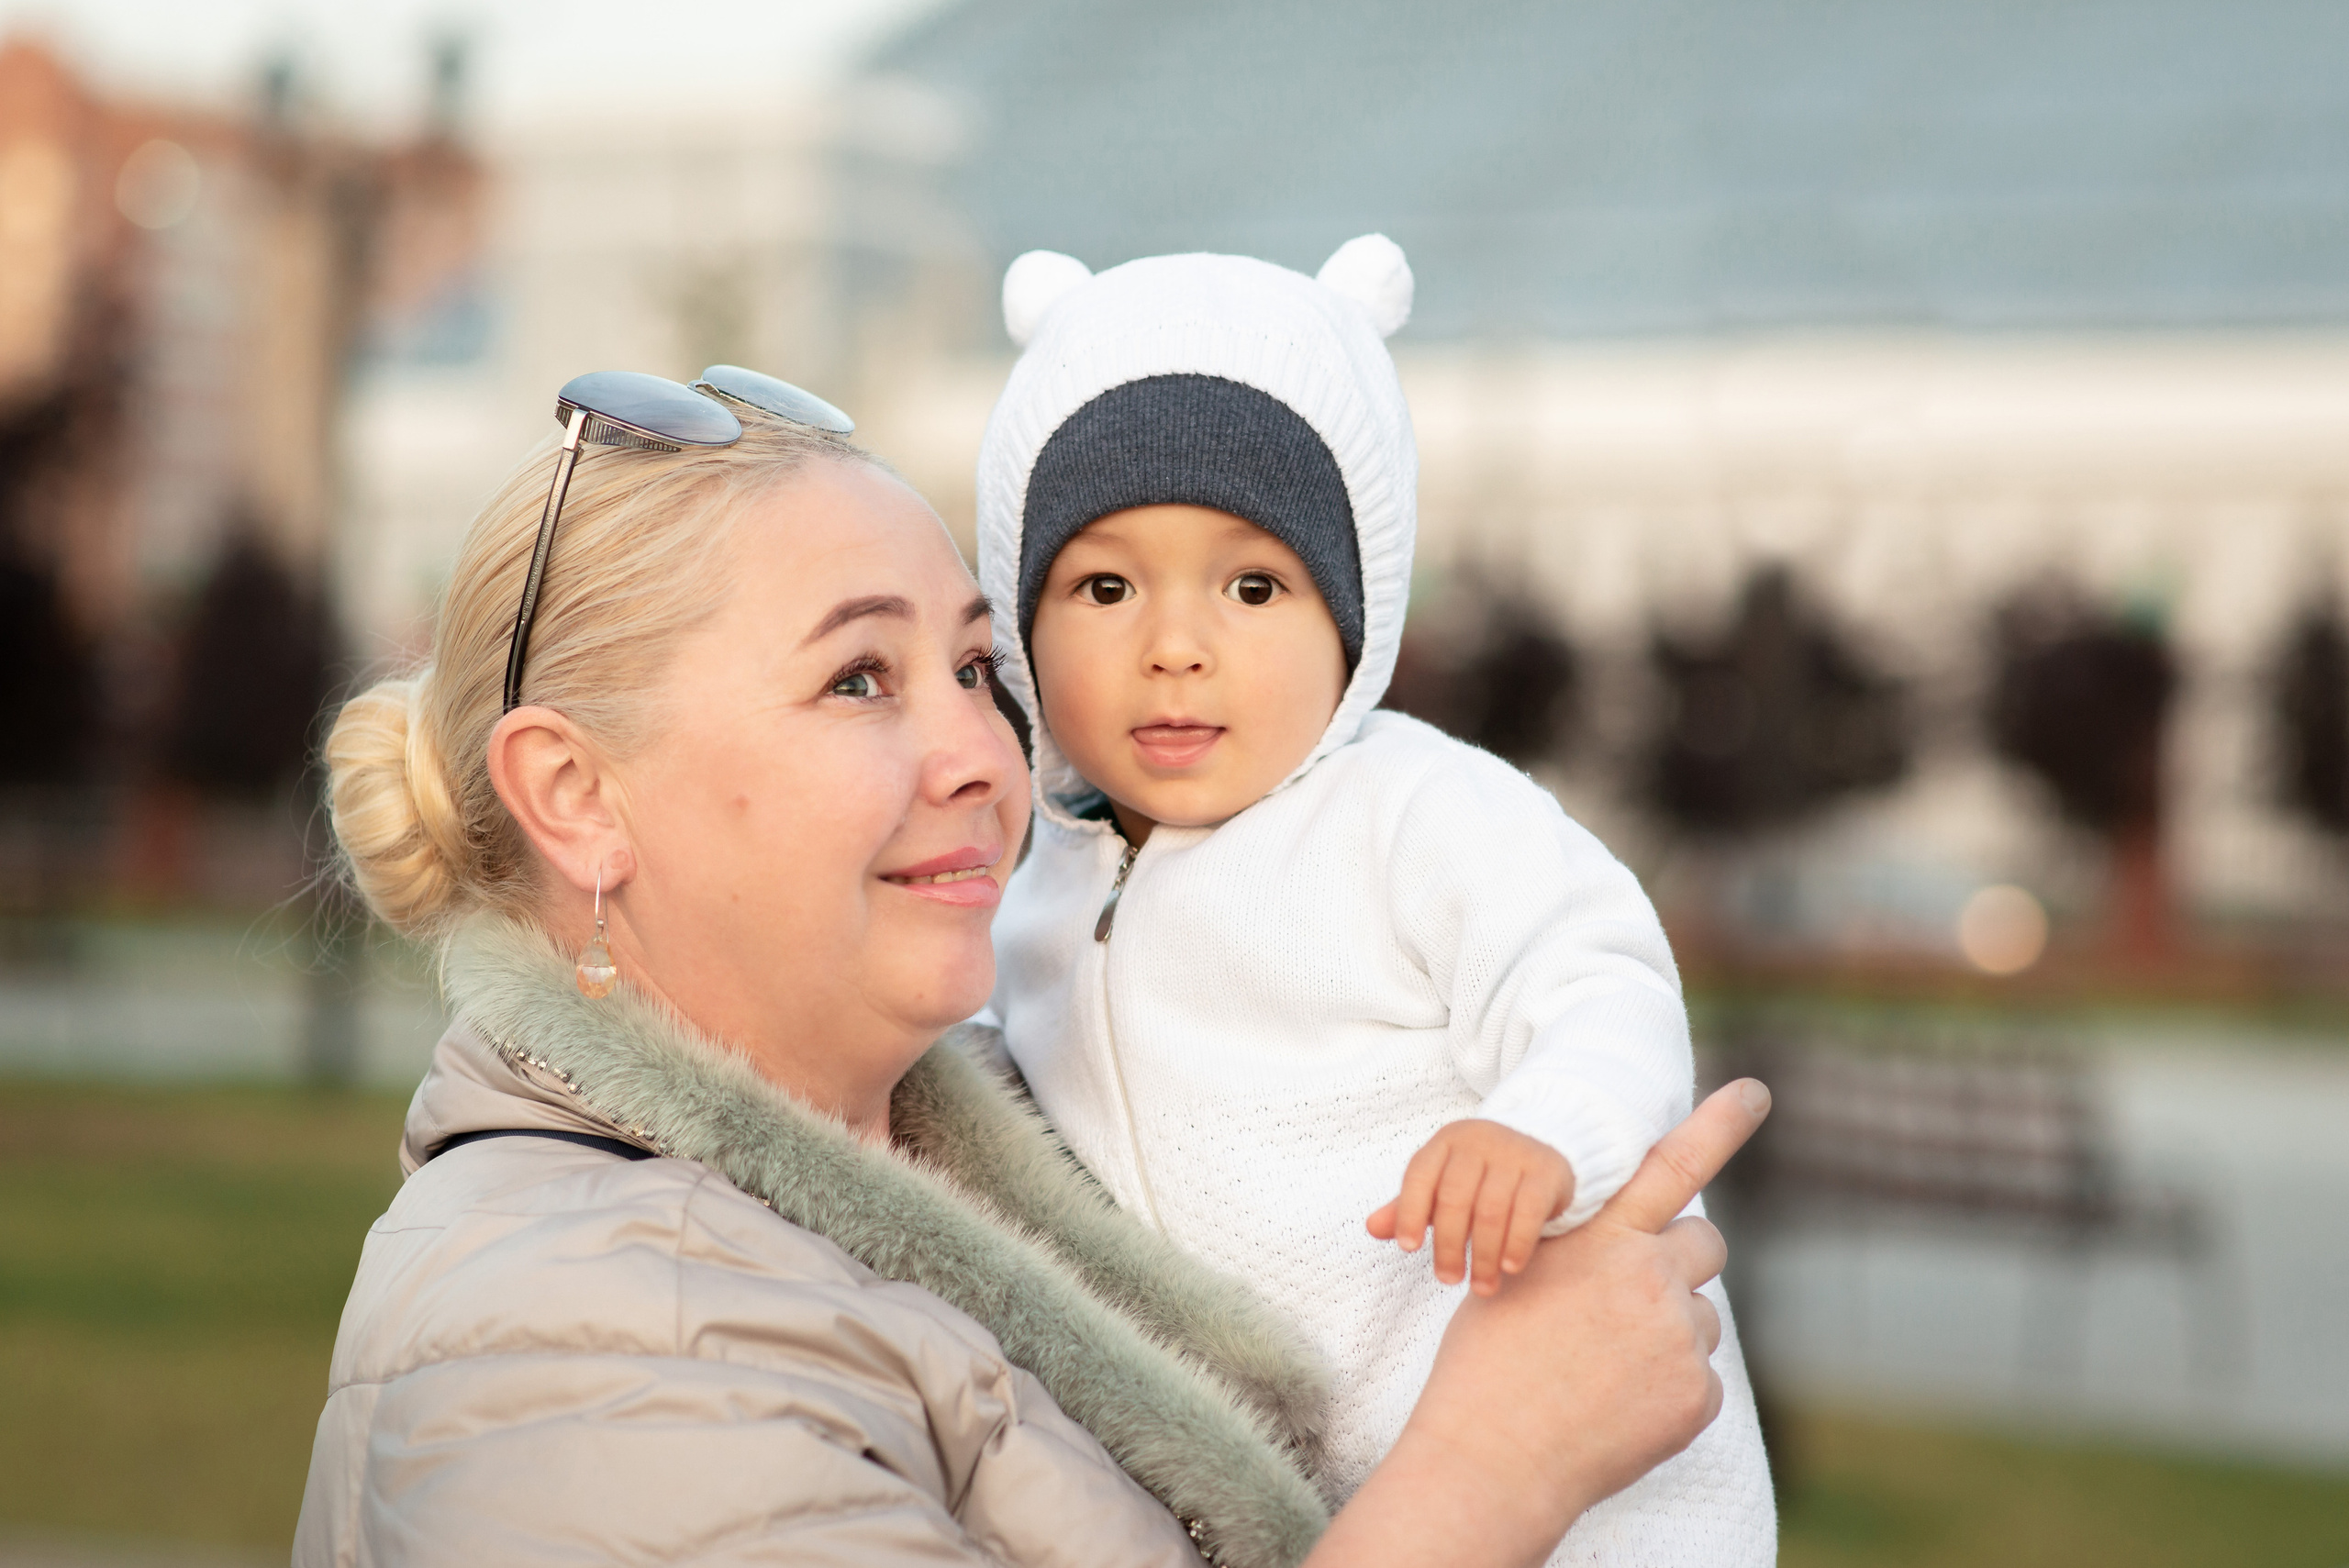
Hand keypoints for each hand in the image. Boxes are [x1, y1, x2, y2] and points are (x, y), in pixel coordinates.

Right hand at [1307, 1080, 1770, 1567]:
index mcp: (1602, 1239)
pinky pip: (1700, 1379)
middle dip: (1681, 1264)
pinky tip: (1620, 1410)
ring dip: (1668, 1335)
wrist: (1493, 1458)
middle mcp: (1650, 1278)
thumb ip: (1585, 1252)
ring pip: (1701, 1317)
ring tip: (1607, 1372)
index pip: (1672, 1166)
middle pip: (1703, 1244)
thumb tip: (1630, 1249)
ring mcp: (1678, 1338)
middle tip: (1636, 1303)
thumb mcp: (1520, 1277)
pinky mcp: (1697, 1396)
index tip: (1755, 1091)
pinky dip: (1670, 1392)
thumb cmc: (1489, 1365)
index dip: (1719, 1124)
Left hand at [1366, 1119, 1573, 1295]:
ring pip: (1491, 1210)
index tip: (1408, 1248)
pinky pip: (1528, 1212)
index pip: (1419, 1175)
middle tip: (1448, 1279)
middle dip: (1448, 1245)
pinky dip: (1517, 1243)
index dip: (1409, 1212)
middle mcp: (1479, 1142)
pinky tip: (1509, 1268)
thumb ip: (1408, 1206)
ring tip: (1481, 1287)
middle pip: (1455, 1198)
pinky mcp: (1546, 1171)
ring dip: (1483, 1255)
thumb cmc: (1480, 1176)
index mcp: (1446, 1142)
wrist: (1540, 1148)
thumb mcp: (1441, 1185)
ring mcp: (1515, 1153)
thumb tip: (1372, 1227)